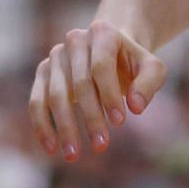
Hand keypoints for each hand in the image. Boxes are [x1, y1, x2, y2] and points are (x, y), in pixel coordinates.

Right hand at [28, 21, 166, 161]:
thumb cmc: (132, 64)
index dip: (109, 94)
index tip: (120, 122)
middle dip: (90, 116)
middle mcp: (75, 40)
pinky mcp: (43, 72)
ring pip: (55, 95)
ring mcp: (56, 56)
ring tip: (73, 154)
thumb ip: (149, 84)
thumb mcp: (152, 68)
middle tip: (101, 145)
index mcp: (102, 33)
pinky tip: (51, 148)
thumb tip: (135, 107)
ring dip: (64, 126)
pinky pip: (37, 100)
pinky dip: (42, 125)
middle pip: (79, 83)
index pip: (101, 66)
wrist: (112, 52)